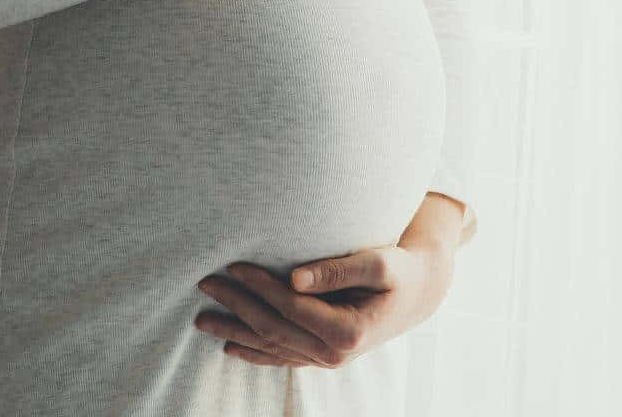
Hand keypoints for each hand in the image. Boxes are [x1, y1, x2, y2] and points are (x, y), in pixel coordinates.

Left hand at [192, 239, 456, 369]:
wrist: (419, 292)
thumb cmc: (400, 269)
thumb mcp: (380, 262)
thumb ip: (339, 269)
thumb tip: (293, 276)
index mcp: (348, 332)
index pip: (291, 308)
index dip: (260, 288)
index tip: (234, 266)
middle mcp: (334, 354)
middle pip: (274, 329)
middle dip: (237, 307)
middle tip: (205, 284)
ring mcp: (327, 359)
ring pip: (272, 347)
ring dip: (235, 332)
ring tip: (202, 318)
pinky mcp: (323, 356)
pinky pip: (282, 357)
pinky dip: (254, 352)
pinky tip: (231, 346)